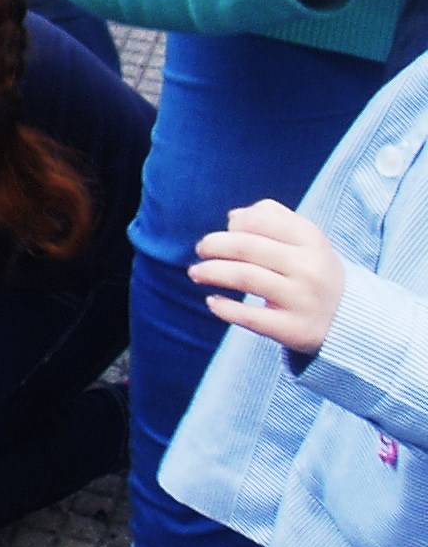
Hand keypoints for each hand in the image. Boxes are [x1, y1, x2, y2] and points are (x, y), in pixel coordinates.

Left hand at [190, 199, 343, 353]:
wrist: (351, 319)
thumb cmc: (313, 271)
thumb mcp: (305, 240)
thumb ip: (271, 219)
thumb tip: (233, 217)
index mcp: (311, 240)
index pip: (260, 221)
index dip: (233, 225)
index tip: (222, 234)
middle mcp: (309, 268)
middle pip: (246, 248)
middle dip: (213, 246)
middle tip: (200, 250)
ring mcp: (302, 299)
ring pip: (244, 278)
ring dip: (211, 272)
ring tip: (195, 273)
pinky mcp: (292, 329)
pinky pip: (250, 317)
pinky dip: (225, 308)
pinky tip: (212, 301)